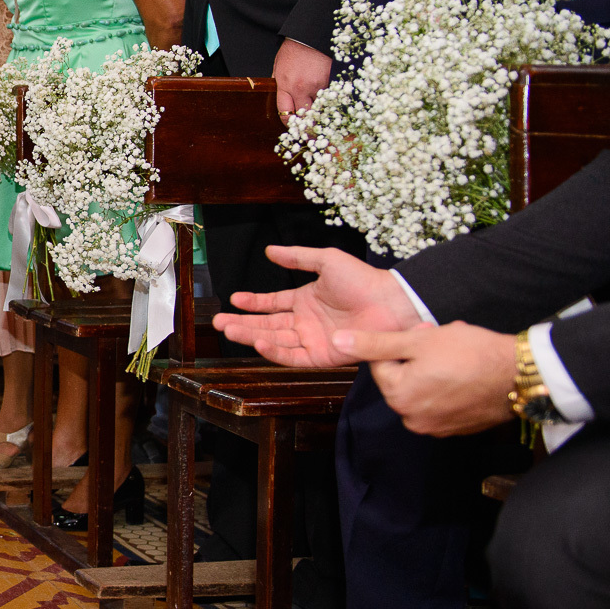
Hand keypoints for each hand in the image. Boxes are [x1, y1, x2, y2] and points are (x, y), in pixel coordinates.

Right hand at [212, 246, 420, 366]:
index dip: (252, 303)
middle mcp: (305, 323)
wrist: (390, 303)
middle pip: (267, 325)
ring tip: (229, 329)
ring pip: (274, 341)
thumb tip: (270, 251)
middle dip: (242, 323)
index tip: (233, 299)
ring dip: (250, 336)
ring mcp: (312, 341)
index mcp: (305, 301)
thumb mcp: (326, 260)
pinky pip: (292, 357)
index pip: (272, 304)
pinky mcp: (321, 357)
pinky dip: (274, 352)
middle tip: (219, 322)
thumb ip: (297, 257)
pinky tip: (258, 342)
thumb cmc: (364, 279)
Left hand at [273, 38, 332, 123]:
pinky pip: (332, 99)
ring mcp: (318, 84)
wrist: (310, 32)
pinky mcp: (332, 80)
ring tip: (326, 127)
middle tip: (312, 136)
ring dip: (323, 119)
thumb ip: (281, 86)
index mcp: (285, 85)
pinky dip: (333, 106)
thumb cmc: (294, 49)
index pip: (286, 116)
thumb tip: (285, 104)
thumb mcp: (279, 67)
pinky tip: (334, 110)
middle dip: (308, 130)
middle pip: (305, 118)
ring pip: (321, 111)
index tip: (295, 131)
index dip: (291, 126)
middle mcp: (301, 88)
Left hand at [333, 322, 517, 436]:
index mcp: (397, 395)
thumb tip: (336, 342)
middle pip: (400, 379)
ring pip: (420, 390)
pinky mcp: (455, 430)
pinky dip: (447, 389)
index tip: (424, 335)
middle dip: (416, 359)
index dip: (402, 344)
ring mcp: (434, 428)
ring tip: (457, 358)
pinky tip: (466, 374)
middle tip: (443, 344)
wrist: (519, 375)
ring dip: (431, 372)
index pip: (382, 363)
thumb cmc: (471, 353)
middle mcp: (411, 418)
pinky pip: (439, 404)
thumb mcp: (417, 339)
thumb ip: (373, 343)